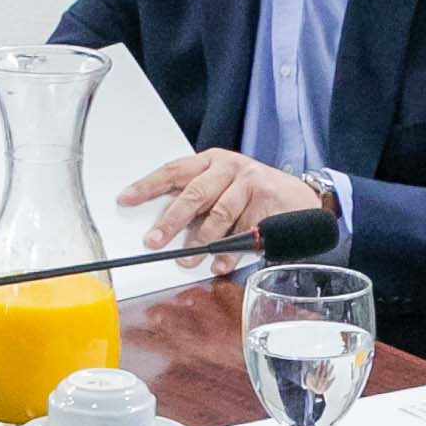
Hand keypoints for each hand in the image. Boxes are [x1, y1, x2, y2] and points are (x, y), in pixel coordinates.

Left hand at [122, 151, 324, 262]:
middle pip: (195, 194)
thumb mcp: (220, 186)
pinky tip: (219, 265)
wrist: (299, 197)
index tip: (126, 200)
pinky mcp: (269, 202)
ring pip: (219, 215)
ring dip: (201, 242)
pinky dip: (230, 253)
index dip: (148, 186)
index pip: (174, 170)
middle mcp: (230, 167)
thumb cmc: (249, 194)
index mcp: (210, 160)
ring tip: (186, 262)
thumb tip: (160, 228)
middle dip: (171, 221)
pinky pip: (244, 232)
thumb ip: (196, 200)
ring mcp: (251, 183)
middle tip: (153, 242)